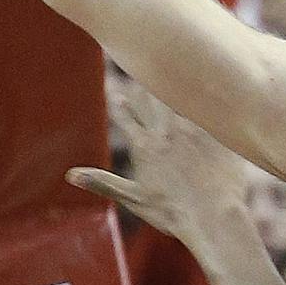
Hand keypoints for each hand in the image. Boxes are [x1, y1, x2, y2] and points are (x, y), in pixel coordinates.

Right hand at [66, 82, 249, 247]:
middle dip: (143, 85)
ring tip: (169, 70)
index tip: (115, 90)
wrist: (214, 216)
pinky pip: (208, 104)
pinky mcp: (215, 130)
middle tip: (140, 68)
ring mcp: (192, 128)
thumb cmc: (173, 212)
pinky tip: (206, 86)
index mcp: (144, 146)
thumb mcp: (133, 199)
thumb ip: (103, 182)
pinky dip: (202, 94)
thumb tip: (70, 175)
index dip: (119, 103)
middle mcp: (165, 131)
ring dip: (170, 84)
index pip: (125, 116)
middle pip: (150, 99)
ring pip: (176, 96)